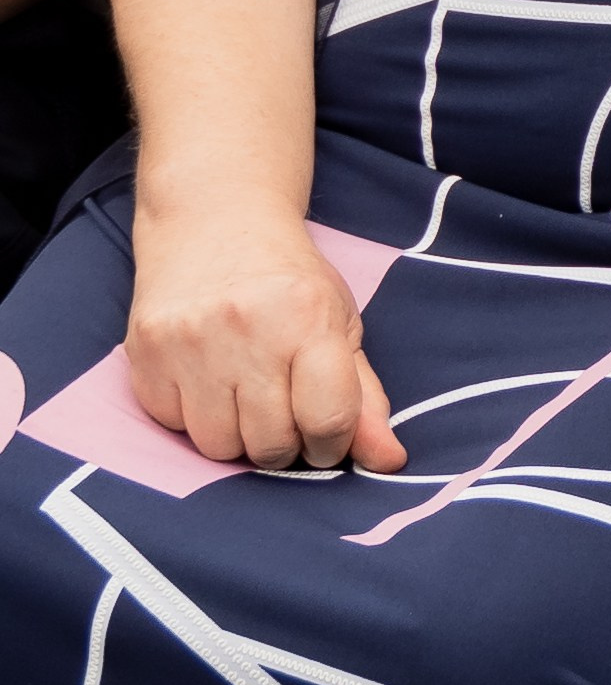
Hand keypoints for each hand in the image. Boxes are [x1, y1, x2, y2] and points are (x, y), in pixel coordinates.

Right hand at [125, 206, 406, 472]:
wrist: (214, 223)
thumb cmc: (288, 283)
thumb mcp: (339, 326)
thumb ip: (364, 398)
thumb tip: (389, 461)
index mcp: (308, 320)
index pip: (328, 420)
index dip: (331, 443)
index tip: (324, 432)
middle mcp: (248, 329)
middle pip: (270, 445)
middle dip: (283, 441)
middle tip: (281, 405)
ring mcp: (190, 342)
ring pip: (218, 446)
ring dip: (235, 434)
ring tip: (242, 391)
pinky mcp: (146, 354)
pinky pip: (173, 427)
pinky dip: (193, 416)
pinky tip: (205, 377)